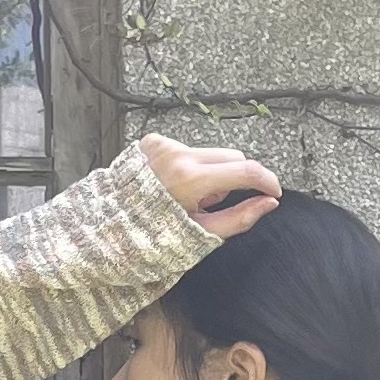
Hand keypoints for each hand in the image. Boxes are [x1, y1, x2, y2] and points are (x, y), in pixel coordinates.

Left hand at [141, 134, 280, 239]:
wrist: (107, 229)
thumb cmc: (152, 238)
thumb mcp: (200, 235)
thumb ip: (239, 218)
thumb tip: (269, 203)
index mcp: (190, 179)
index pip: (245, 169)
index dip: (266, 180)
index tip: (273, 192)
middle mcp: (177, 154)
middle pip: (230, 156)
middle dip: (232, 178)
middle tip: (211, 204)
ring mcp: (163, 144)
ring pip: (208, 154)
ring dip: (207, 173)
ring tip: (184, 197)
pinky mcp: (152, 141)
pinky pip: (185, 149)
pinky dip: (186, 166)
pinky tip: (169, 185)